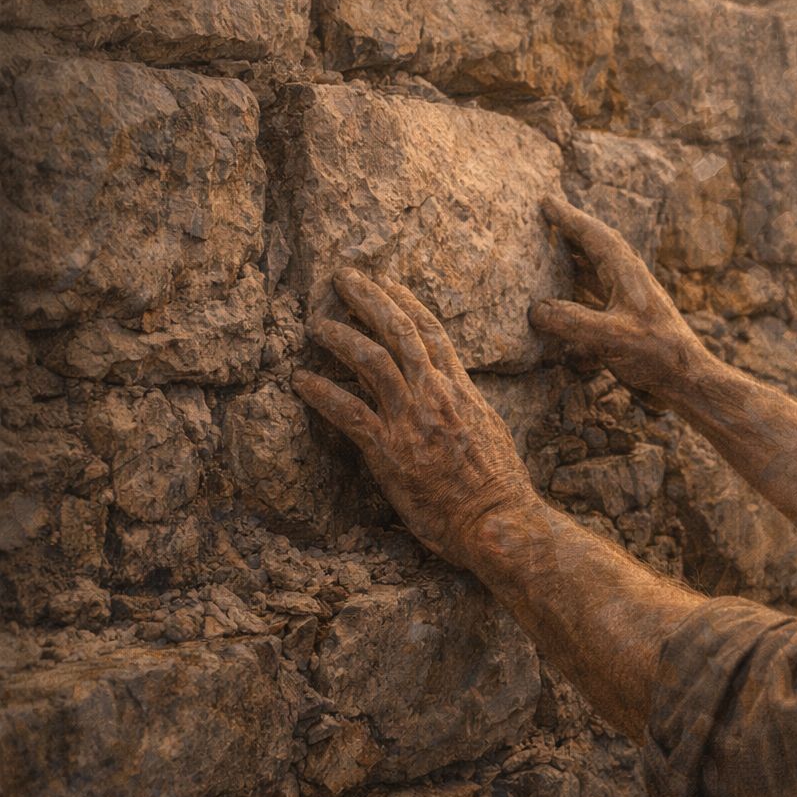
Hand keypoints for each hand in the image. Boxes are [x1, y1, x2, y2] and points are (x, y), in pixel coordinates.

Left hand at [293, 269, 539, 568]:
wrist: (496, 520)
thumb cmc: (497, 486)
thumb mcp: (489, 431)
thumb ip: (466, 406)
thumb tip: (454, 395)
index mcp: (462, 390)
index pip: (432, 333)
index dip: (407, 303)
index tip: (387, 282)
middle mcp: (436, 395)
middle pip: (399, 332)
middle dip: (369, 299)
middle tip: (343, 277)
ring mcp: (412, 420)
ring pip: (371, 360)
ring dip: (340, 336)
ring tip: (316, 324)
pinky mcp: (389, 450)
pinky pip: (348, 411)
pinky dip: (321, 392)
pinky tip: (300, 381)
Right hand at [530, 196, 710, 397]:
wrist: (688, 380)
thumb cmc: (658, 355)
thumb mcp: (611, 338)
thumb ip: (572, 321)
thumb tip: (535, 309)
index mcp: (627, 273)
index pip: (594, 236)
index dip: (569, 218)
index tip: (545, 201)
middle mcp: (629, 281)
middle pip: (596, 246)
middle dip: (572, 231)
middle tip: (546, 217)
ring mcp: (631, 300)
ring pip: (597, 270)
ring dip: (575, 258)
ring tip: (551, 251)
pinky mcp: (630, 321)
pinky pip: (598, 294)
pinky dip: (580, 288)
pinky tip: (567, 297)